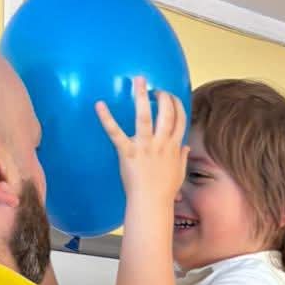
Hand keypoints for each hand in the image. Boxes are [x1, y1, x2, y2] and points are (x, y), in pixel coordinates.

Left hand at [95, 77, 188, 207]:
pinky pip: (116, 133)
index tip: (170, 96)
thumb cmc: (164, 191)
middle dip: (163, 96)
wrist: (151, 203)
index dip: (177, 104)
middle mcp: (161, 143)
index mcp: (173, 146)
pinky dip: (107, 119)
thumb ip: (182, 157)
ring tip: (139, 80)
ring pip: (146, 116)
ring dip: (142, 96)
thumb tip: (185, 147)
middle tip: (154, 88)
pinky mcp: (128, 152)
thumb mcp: (179, 173)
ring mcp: (145, 146)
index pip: (180, 118)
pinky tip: (99, 105)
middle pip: (167, 112)